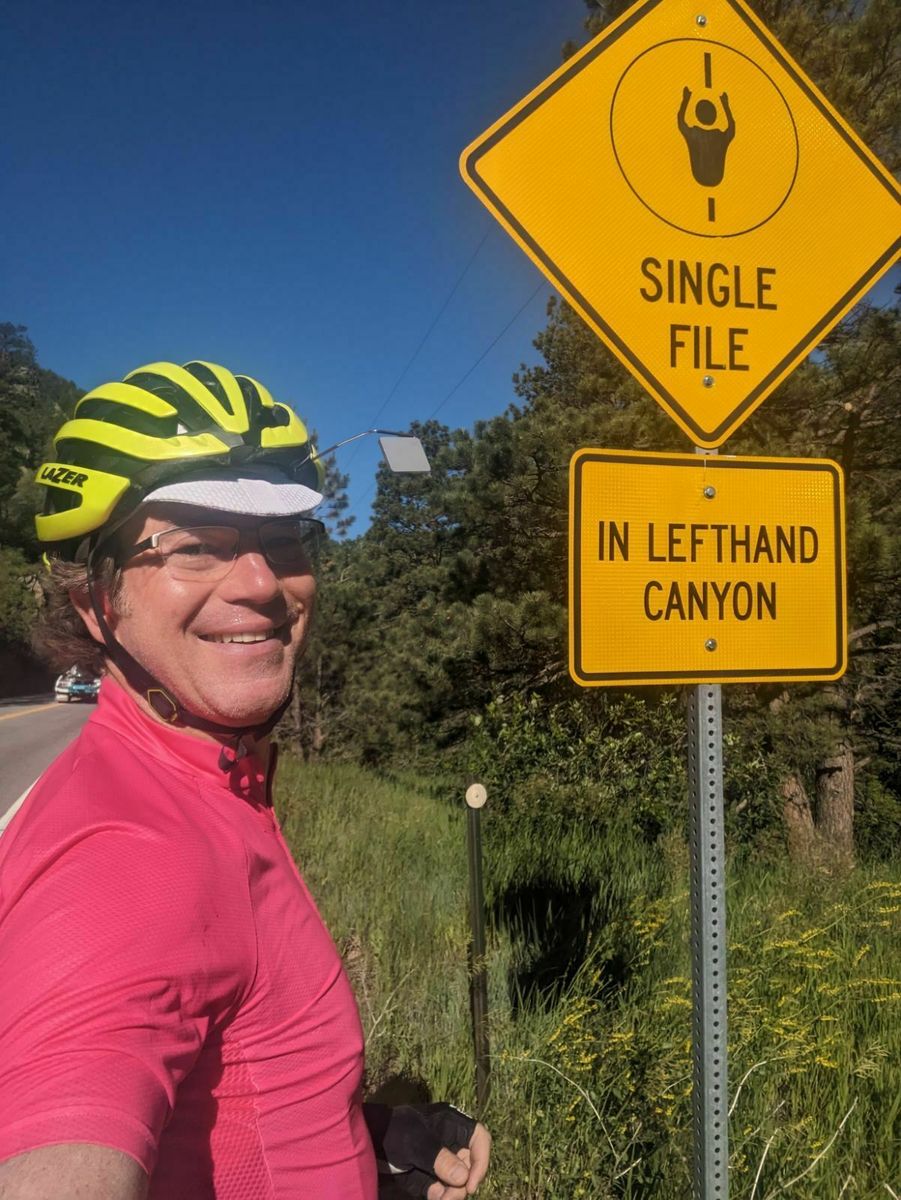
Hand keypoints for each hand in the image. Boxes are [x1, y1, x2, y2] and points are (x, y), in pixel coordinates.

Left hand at [365, 1102, 490, 1197]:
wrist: (368, 1143)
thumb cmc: (393, 1133)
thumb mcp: (415, 1142)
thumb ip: (439, 1158)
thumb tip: (464, 1177)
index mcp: (451, 1124)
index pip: (479, 1139)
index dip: (481, 1161)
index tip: (470, 1184)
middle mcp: (450, 1142)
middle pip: (469, 1166)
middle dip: (462, 1185)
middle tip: (449, 1199)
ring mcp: (440, 1161)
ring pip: (457, 1182)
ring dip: (452, 1194)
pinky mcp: (429, 1176)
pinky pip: (442, 1190)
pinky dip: (441, 1197)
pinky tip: (434, 1199)